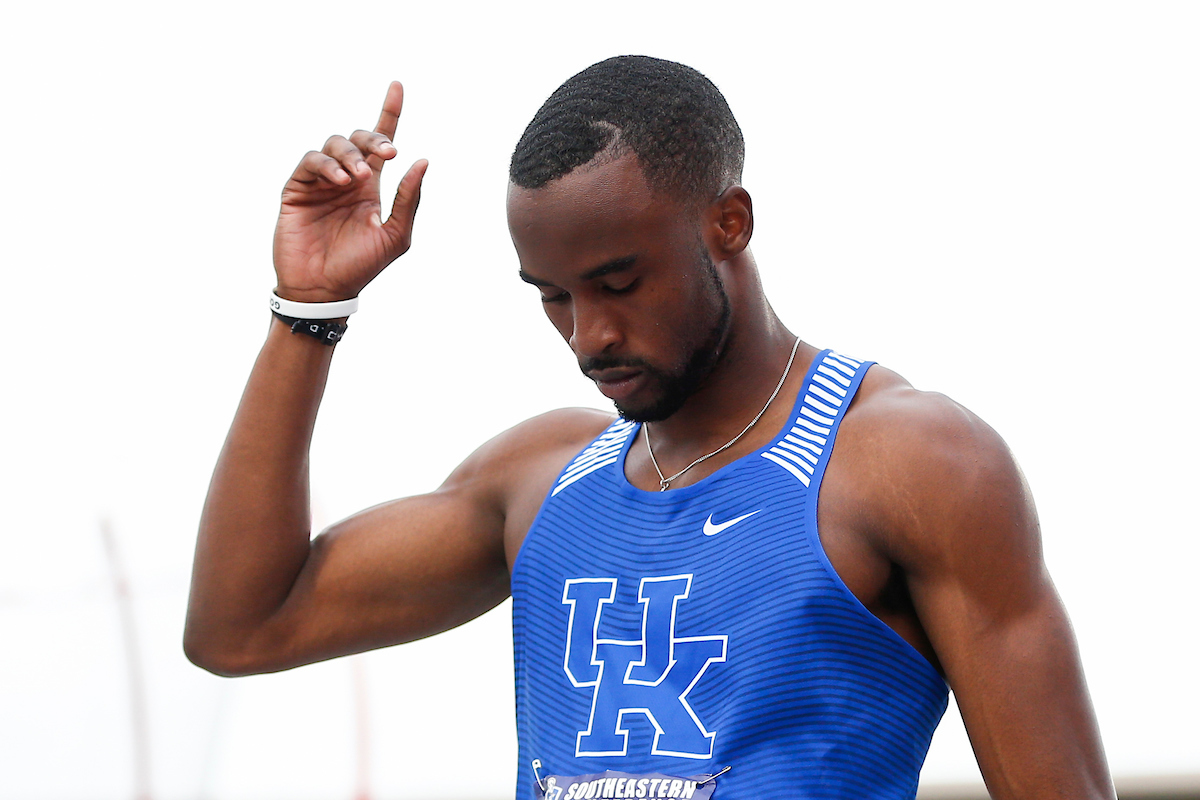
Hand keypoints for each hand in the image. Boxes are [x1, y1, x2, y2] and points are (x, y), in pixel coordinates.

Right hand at [272, 82, 428, 301]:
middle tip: (387, 154)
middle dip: (374, 138)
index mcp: (371, 187)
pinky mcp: (297, 188)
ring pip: (334, 144)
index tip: (397, 85)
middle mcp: (346, 179)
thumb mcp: (396, 235)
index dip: (389, 112)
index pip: (380, 144)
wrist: (324, 290)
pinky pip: (311, 161)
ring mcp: (320, 182)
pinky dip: (328, 165)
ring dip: (351, 155)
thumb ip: (409, 199)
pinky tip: (341, 182)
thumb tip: (422, 161)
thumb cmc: (361, 267)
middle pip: (359, 138)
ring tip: (359, 179)